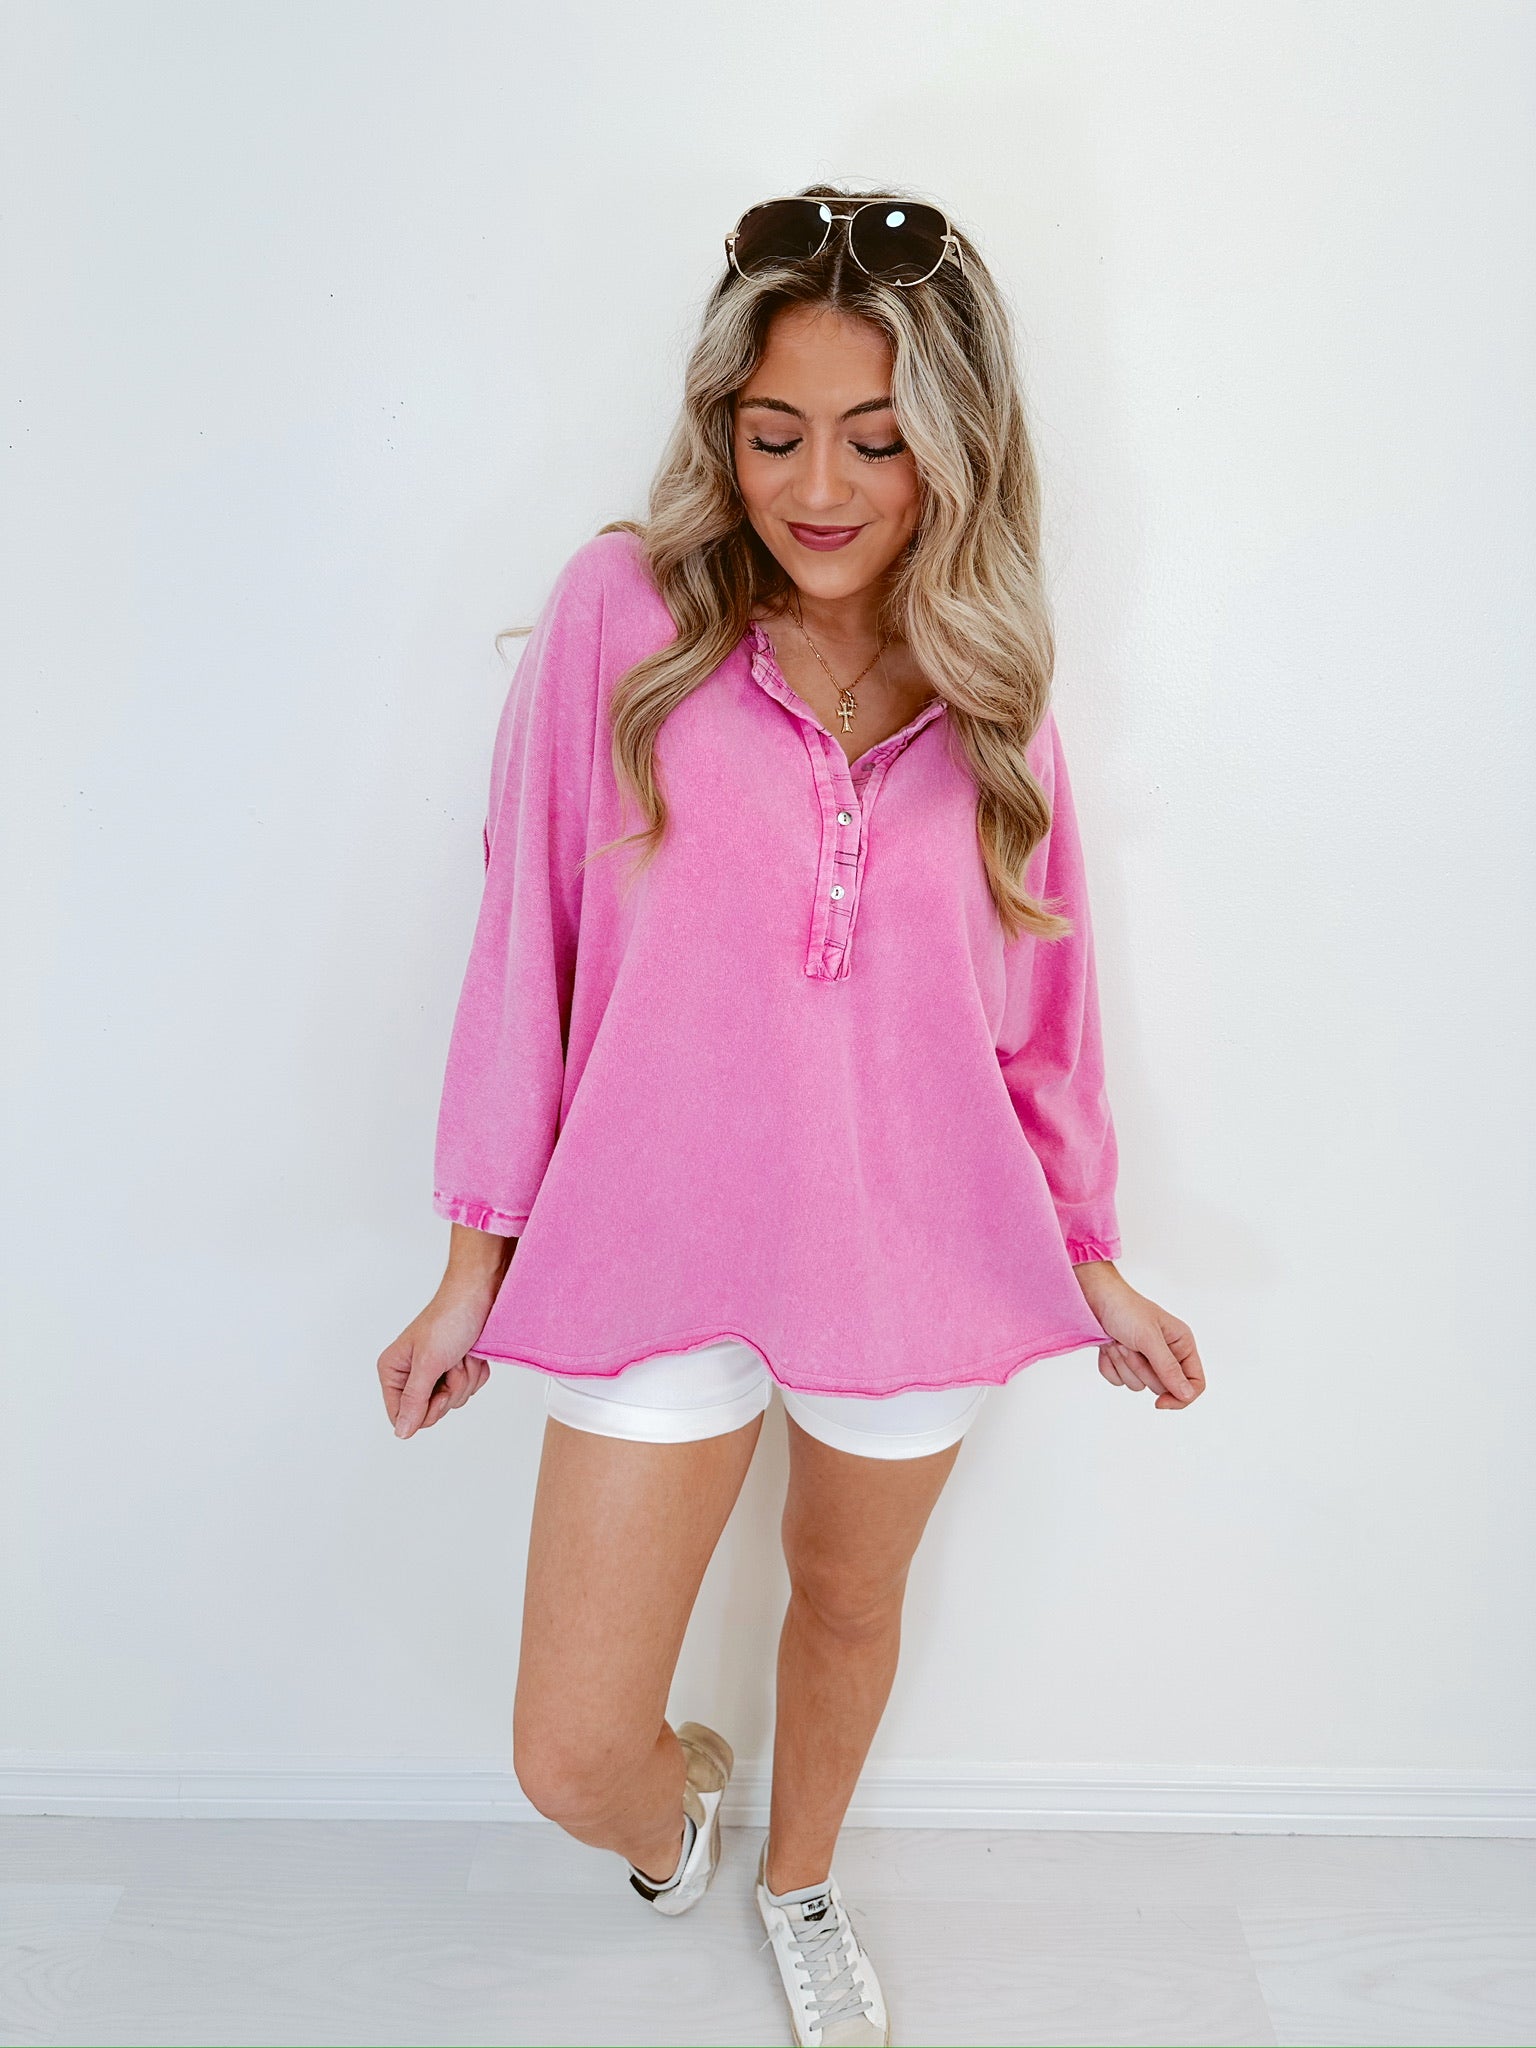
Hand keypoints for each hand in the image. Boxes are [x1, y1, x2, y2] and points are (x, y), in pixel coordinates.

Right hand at [377, 1284, 495, 1439]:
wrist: (480, 1293)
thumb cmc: (450, 1318)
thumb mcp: (428, 1363)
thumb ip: (414, 1400)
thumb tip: (401, 1432)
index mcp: (394, 1370)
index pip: (401, 1416)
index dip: (424, 1411)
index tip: (438, 1390)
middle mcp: (412, 1373)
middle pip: (431, 1411)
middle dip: (449, 1390)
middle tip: (451, 1364)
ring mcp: (437, 1372)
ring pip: (454, 1400)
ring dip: (465, 1378)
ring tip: (462, 1353)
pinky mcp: (458, 1368)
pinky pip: (471, 1389)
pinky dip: (476, 1372)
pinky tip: (472, 1352)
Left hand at [1071, 1262, 1205, 1409]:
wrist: (1096, 1298)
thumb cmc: (1125, 1310)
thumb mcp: (1149, 1338)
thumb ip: (1169, 1368)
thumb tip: (1187, 1395)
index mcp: (1181, 1345)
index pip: (1195, 1382)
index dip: (1181, 1397)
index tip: (1160, 1403)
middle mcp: (1166, 1354)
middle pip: (1162, 1387)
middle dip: (1142, 1369)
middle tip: (1132, 1345)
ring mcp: (1144, 1360)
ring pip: (1137, 1385)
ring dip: (1124, 1364)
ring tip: (1119, 1341)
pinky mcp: (1123, 1362)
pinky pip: (1118, 1379)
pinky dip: (1110, 1365)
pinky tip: (1108, 1345)